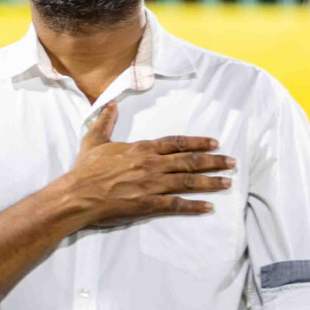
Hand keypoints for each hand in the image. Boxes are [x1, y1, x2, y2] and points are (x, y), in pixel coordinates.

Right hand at [65, 101, 235, 224]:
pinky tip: (209, 206)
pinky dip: (194, 206)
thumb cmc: (85, 169)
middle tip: (232, 162)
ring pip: (188, 181)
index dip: (197, 142)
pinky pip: (176, 204)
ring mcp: (152, 185)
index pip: (176, 143)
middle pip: (189, 161)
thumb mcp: (94, 140)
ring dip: (210, 182)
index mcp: (141, 149)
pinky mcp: (148, 204)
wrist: (77, 194)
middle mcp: (151, 165)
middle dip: (213, 161)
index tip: (214, 142)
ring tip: (227, 182)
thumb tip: (111, 103)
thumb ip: (106, 121)